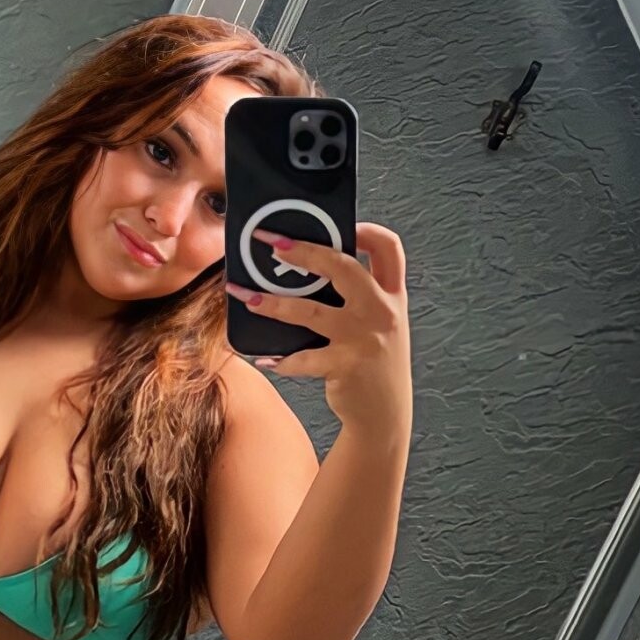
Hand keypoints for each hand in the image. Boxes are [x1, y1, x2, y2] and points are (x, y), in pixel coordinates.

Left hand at [226, 221, 411, 442]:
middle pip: (343, 267)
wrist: (385, 415)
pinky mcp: (344, 365)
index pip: (389, 249)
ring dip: (272, 303)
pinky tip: (264, 360)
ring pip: (310, 311)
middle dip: (303, 251)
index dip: (367, 229)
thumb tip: (312, 267)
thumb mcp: (381, 323)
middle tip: (271, 243)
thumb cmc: (375, 364)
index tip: (340, 224)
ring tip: (246, 296)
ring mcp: (364, 339)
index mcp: (393, 296)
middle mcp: (382, 312)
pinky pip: (302, 358)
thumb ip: (361, 296)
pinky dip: (280, 360)